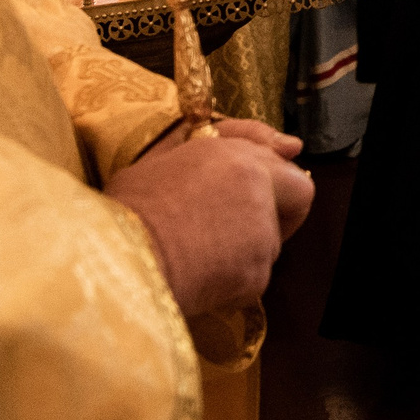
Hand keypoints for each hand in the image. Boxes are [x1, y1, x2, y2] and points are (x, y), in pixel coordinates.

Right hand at [105, 120, 312, 316]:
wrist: (120, 260)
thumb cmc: (128, 210)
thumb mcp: (159, 159)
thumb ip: (209, 146)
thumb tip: (270, 143)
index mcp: (234, 155)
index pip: (280, 156)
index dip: (273, 168)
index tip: (263, 182)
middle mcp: (258, 190)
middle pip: (299, 195)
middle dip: (282, 207)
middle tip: (245, 219)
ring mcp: (262, 234)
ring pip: (272, 240)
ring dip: (248, 244)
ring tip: (201, 249)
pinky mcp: (255, 276)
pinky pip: (253, 275)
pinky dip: (233, 277)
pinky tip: (198, 273)